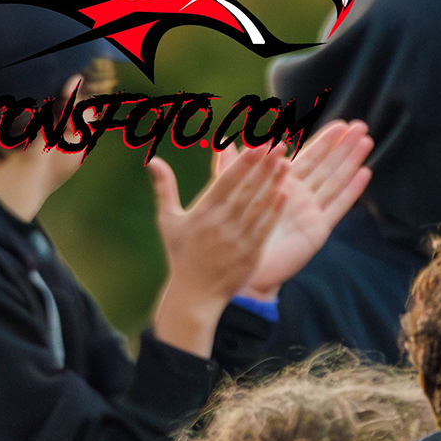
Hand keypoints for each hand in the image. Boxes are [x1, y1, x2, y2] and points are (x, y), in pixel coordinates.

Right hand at [147, 149, 286, 354]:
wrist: (195, 294)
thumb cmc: (181, 254)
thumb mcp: (168, 220)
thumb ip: (164, 188)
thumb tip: (153, 160)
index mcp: (202, 212)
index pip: (226, 182)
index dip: (243, 163)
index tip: (257, 146)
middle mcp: (220, 223)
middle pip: (246, 190)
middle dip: (264, 166)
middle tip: (279, 145)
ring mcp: (237, 238)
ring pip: (258, 206)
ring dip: (274, 184)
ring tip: (287, 164)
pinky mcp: (250, 253)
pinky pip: (265, 228)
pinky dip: (274, 211)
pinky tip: (285, 194)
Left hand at [237, 120, 374, 297]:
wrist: (242, 266)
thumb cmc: (234, 231)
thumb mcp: (229, 192)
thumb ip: (230, 167)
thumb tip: (227, 140)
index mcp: (282, 183)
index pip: (309, 156)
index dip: (325, 140)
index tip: (340, 124)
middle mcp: (301, 194)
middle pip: (328, 164)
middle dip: (344, 146)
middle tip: (361, 126)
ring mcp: (312, 211)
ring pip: (336, 179)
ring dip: (352, 161)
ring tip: (367, 142)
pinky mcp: (318, 228)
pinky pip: (338, 205)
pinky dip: (352, 190)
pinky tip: (365, 173)